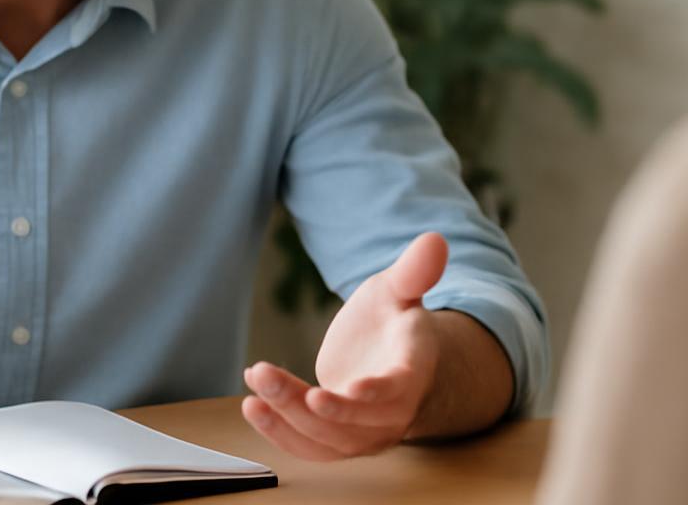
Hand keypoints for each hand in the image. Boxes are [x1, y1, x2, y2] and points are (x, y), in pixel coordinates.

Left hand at [242, 231, 447, 459]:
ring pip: (327, 438)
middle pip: (355, 423)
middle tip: (266, 376)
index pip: (397, 391)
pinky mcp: (338, 440)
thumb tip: (435, 239)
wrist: (389, 357)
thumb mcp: (399, 289)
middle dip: (308, 407)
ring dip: (285, 417)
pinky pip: (311, 448)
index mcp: (412, 372)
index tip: (345, 389)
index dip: (374, 393)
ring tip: (256, 379)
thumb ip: (414, 271)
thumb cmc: (394, 319)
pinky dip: (280, 434)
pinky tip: (252, 406)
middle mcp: (392, 412)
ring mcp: (366, 433)